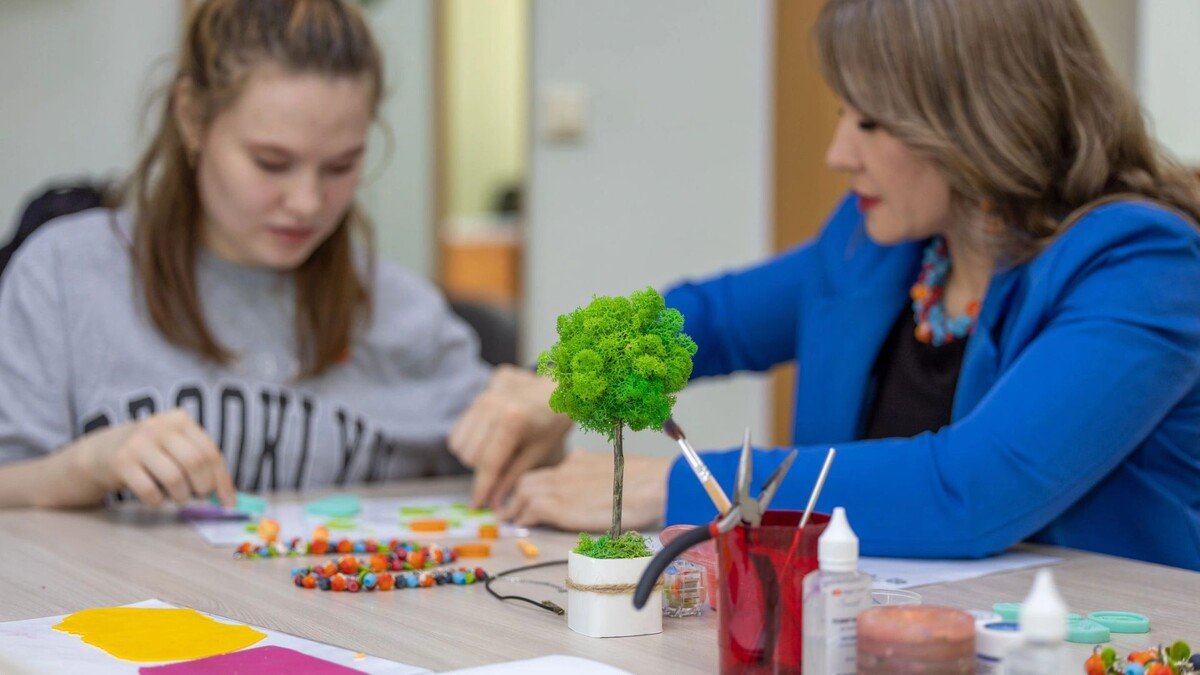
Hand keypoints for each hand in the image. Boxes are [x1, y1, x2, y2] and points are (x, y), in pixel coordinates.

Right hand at [74, 409, 235, 507]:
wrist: (100, 452)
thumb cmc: (150, 454)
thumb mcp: (175, 448)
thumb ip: (201, 465)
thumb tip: (229, 498)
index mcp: (180, 420)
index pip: (210, 452)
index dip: (222, 480)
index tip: (229, 503)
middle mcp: (160, 426)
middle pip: (196, 463)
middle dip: (203, 487)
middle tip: (197, 496)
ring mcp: (138, 442)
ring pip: (175, 479)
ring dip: (181, 497)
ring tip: (176, 496)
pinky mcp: (121, 462)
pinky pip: (150, 491)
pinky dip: (158, 501)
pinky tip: (155, 498)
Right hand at [449, 365, 572, 506]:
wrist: (564, 388)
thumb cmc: (555, 424)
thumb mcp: (538, 454)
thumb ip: (512, 478)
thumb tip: (493, 504)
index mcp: (512, 420)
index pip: (488, 463)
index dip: (482, 488)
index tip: (476, 505)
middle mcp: (493, 404)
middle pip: (469, 455)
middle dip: (483, 469)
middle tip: (501, 466)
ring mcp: (486, 392)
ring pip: (459, 441)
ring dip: (473, 453)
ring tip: (495, 450)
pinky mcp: (485, 386)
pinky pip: (461, 424)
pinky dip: (471, 436)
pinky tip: (490, 434)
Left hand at [500, 451, 671, 531]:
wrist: (655, 485)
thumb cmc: (647, 484)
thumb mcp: (615, 475)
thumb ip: (596, 480)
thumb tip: (591, 496)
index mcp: (579, 461)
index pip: (547, 472)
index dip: (534, 485)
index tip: (528, 498)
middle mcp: (566, 470)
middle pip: (529, 478)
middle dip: (517, 495)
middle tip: (512, 510)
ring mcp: (563, 486)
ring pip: (524, 491)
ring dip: (516, 507)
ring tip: (513, 520)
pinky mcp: (562, 506)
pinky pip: (531, 509)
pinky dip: (524, 517)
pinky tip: (524, 525)